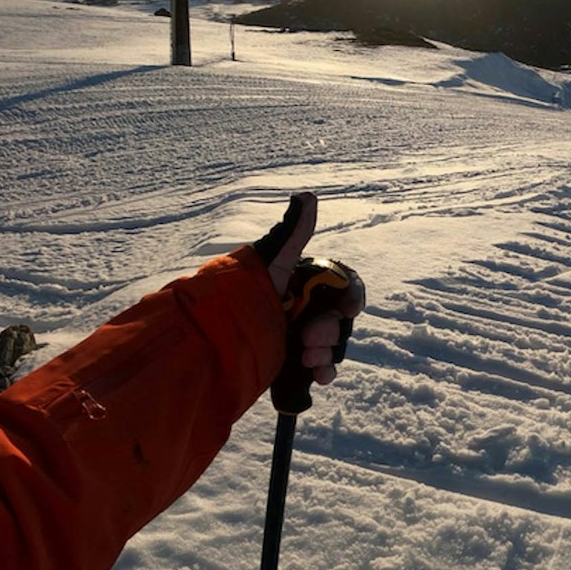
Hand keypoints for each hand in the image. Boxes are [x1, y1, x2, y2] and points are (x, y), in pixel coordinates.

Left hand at [254, 194, 365, 388]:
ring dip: (327, 351)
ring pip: (335, 344)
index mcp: (308, 282)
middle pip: (340, 319)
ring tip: (303, 354)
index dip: (352, 296)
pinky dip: (324, 370)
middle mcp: (308, 307)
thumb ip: (293, 229)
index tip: (348, 308)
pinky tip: (316, 375)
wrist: (218, 331)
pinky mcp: (295, 360)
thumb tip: (307, 195)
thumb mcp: (274, 257)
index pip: (345, 286)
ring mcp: (303, 334)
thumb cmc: (246, 286)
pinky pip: (323, 366)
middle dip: (330, 329)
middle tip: (307, 335)